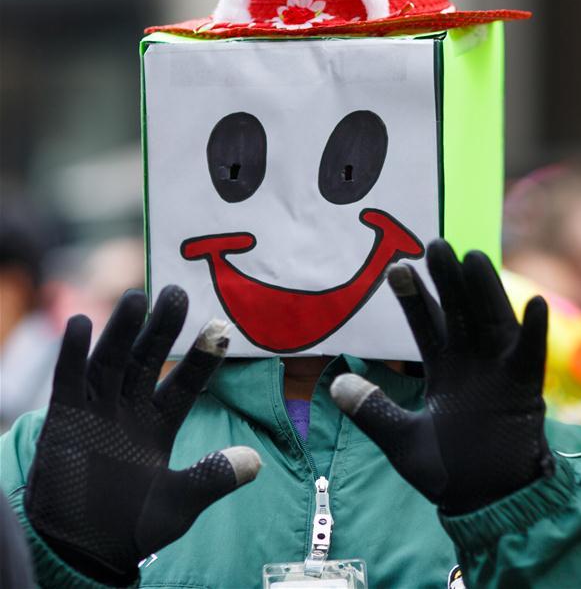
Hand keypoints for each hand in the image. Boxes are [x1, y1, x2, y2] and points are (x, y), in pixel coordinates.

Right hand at [25, 285, 259, 584]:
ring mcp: (97, 409)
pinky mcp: (63, 418)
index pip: (187, 382)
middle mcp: (130, 407)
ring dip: (122, 331)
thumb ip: (212, 478)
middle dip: (162, 328)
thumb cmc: (131, 526)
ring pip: (112, 360)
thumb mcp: (178, 503)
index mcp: (161, 422)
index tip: (222, 330)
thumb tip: (256, 462)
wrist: (81, 550)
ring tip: (136, 298)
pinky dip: (73, 353)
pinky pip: (67, 380)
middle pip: (148, 359)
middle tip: (176, 292)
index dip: (202, 357)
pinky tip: (82, 324)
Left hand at [331, 240, 553, 514]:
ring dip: (484, 291)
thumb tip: (335, 385)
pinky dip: (533, 331)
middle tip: (434, 245)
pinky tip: (534, 304)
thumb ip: (372, 411)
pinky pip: (530, 356)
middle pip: (458, 311)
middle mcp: (471, 362)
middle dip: (446, 281)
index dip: (412, 297)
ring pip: (491, 321)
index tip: (395, 269)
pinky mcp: (524, 390)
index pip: (425, 324)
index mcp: (443, 369)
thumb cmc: (447, 473)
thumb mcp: (400, 439)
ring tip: (473, 256)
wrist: (486, 504)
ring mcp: (499, 372)